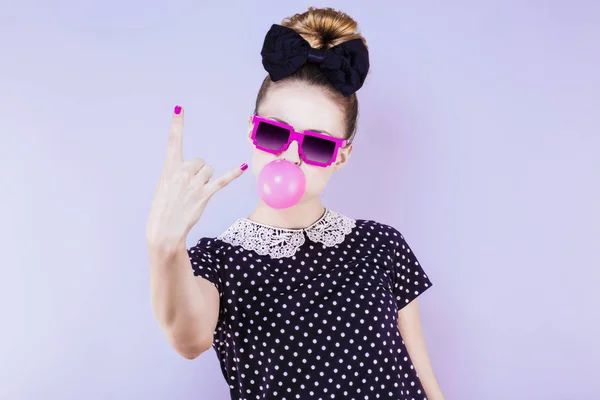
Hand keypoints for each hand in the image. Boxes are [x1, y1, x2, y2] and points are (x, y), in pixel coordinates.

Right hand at [146, 106, 245, 252]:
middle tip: (187, 189)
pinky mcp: (204, 194)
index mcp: (169, 167)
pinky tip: (243, 167)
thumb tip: (197, 168)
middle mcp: (181, 172)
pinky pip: (222, 181)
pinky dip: (233, 174)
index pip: (173, 141)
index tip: (179, 109)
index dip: (177, 124)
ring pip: (208, 170)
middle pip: (200, 161)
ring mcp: (194, 183)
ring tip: (193, 195)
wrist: (164, 228)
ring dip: (205, 181)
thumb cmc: (165, 206)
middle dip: (197, 172)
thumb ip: (178, 172)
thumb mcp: (165, 185)